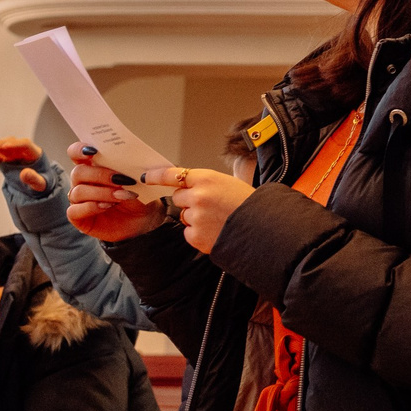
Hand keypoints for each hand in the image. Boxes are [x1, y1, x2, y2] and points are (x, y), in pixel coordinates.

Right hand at [0, 135, 50, 191]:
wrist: (36, 182)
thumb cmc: (41, 181)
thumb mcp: (40, 183)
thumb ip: (34, 178)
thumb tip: (24, 173)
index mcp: (34, 154)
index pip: (26, 144)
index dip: (15, 144)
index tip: (5, 146)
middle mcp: (23, 150)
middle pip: (11, 142)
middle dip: (0, 145)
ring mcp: (14, 153)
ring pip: (2, 146)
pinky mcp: (6, 157)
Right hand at [66, 146, 169, 241]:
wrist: (144, 217)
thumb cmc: (137, 193)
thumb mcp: (136, 178)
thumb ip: (127, 167)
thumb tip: (128, 158)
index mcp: (92, 166)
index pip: (76, 153)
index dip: (79, 150)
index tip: (93, 150)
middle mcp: (82, 181)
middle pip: (78, 172)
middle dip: (100, 175)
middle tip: (121, 179)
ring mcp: (78, 199)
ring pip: (78, 191)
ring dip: (102, 193)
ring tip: (122, 195)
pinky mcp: (78, 217)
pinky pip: (74, 210)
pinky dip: (91, 207)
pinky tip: (108, 206)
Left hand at [139, 166, 255, 254]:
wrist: (264, 228)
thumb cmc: (249, 204)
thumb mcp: (229, 183)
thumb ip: (206, 183)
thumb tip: (188, 187)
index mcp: (207, 178)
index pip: (173, 174)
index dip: (157, 175)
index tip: (146, 176)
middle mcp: (198, 196)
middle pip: (178, 197)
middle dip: (189, 201)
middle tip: (211, 206)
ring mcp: (196, 217)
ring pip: (185, 216)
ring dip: (196, 218)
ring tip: (218, 220)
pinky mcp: (196, 236)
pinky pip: (189, 232)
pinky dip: (199, 233)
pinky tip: (216, 231)